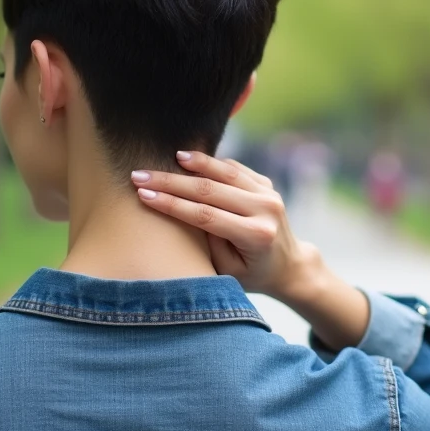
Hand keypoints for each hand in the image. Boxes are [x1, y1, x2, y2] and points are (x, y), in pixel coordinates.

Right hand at [130, 151, 316, 298]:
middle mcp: (266, 210)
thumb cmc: (252, 274)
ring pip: (225, 172)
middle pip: (211, 190)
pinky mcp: (267, 185)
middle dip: (172, 181)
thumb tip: (182, 208)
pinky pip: (236, 169)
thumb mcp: (227, 270)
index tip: (143, 194)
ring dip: (195, 163)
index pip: (205, 215)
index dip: (172, 204)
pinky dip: (213, 162)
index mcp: (256, 235)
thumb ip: (209, 241)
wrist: (289, 266)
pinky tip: (190, 158)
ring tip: (169, 156)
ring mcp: (269, 194)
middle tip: (140, 175)